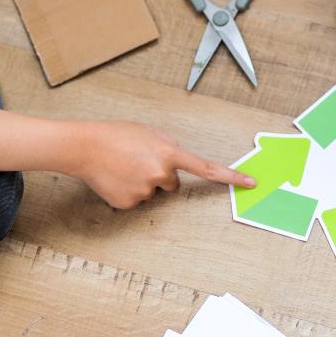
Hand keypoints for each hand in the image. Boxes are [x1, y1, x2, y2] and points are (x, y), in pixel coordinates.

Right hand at [72, 121, 254, 209]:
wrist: (84, 147)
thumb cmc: (116, 135)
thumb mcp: (150, 133)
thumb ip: (169, 147)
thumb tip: (176, 164)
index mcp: (169, 153)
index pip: (207, 169)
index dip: (231, 177)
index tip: (250, 183)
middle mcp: (162, 174)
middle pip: (172, 184)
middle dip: (160, 174)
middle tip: (137, 161)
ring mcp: (146, 191)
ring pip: (154, 193)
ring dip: (142, 181)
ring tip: (123, 167)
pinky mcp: (130, 204)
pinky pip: (137, 200)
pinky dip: (128, 191)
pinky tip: (115, 178)